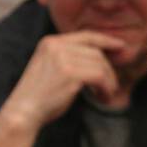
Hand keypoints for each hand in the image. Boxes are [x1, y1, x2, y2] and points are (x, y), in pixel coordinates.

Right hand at [0, 30, 126, 132]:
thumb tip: (100, 60)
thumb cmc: (40, 96)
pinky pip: (100, 77)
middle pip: (96, 53)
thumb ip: (71, 59)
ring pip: (101, 65)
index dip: (106, 40)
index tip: (121, 46)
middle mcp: (56, 45)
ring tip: (106, 95)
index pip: (86, 36)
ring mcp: (63, 58)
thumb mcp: (53, 68)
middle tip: (111, 87)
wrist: (24, 110)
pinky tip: (103, 98)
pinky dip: (106, 89)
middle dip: (109, 71)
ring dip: (108, 83)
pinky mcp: (70, 73)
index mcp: (51, 42)